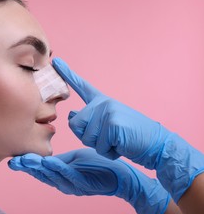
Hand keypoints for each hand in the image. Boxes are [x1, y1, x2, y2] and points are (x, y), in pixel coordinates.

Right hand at [9, 148, 169, 213]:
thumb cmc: (97, 166)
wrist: (120, 176)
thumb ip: (60, 159)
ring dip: (37, 167)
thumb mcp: (75, 160)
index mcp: (60, 175)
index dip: (26, 165)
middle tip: (13, 161)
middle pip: (41, 175)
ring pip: (51, 175)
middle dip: (27, 168)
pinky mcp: (83, 182)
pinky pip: (68, 174)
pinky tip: (48, 161)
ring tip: (25, 159)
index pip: (40, 170)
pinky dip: (57, 168)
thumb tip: (47, 152)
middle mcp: (63, 182)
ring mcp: (72, 183)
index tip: (13, 159)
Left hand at [52, 57, 203, 201]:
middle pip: (74, 124)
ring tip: (116, 141)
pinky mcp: (112, 123)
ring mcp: (108, 111)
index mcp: (101, 101)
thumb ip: (88, 121)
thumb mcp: (106, 127)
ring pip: (85, 137)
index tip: (56, 61)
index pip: (82, 86)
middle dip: (87, 138)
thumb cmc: (130, 138)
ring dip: (100, 147)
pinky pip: (98, 146)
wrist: (156, 144)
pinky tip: (121, 145)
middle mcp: (103, 103)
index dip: (67, 74)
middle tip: (108, 138)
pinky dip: (109, 152)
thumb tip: (70, 115)